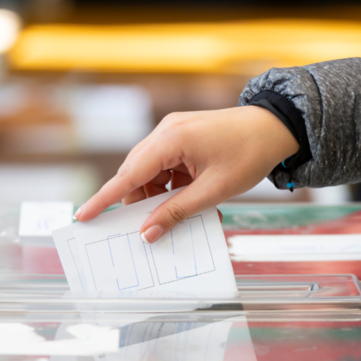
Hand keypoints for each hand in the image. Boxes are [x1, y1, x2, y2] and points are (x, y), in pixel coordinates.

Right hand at [74, 105, 298, 242]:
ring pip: (151, 172)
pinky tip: (189, 200)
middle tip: (148, 228)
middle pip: (137, 174)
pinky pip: (166, 166)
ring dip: (160, 196)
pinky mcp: (182, 136)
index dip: (105, 198)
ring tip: (181, 215)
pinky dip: (172, 186)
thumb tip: (148, 233)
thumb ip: (177, 212)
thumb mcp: (213, 190)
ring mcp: (174, 131)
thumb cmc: (249, 153)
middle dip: (140, 202)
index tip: (84, 215)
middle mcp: (166, 131)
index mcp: (171, 139)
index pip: (128, 175)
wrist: (277, 127)